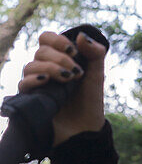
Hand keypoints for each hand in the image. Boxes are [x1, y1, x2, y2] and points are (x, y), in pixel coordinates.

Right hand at [18, 30, 107, 146]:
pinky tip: (45, 81)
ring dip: (50, 68)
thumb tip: (81, 35)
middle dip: (60, 58)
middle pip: (40, 51)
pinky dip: (33, 79)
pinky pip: (23, 84)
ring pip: (30, 65)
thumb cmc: (90, 100)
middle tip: (76, 72)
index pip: (46, 39)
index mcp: (59, 59)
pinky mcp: (29, 99)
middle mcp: (44, 69)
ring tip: (67, 79)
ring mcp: (36, 84)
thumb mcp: (97, 74)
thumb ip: (95, 53)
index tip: (73, 51)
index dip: (57, 40)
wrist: (85, 128)